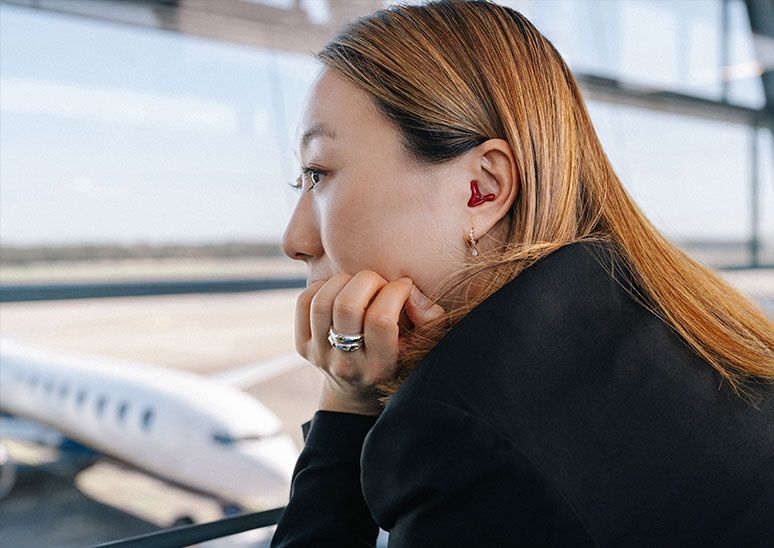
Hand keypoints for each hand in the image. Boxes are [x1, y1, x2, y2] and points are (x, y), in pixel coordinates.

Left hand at [295, 271, 444, 415]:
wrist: (358, 389)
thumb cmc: (401, 358)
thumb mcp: (424, 344)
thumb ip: (430, 317)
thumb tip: (409, 289)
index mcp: (380, 367)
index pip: (381, 320)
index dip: (395, 292)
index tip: (404, 287)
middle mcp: (347, 365)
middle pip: (347, 306)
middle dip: (368, 280)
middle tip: (380, 283)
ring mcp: (320, 356)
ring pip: (323, 301)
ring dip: (345, 280)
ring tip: (360, 285)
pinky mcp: (302, 346)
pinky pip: (304, 302)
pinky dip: (322, 286)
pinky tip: (340, 291)